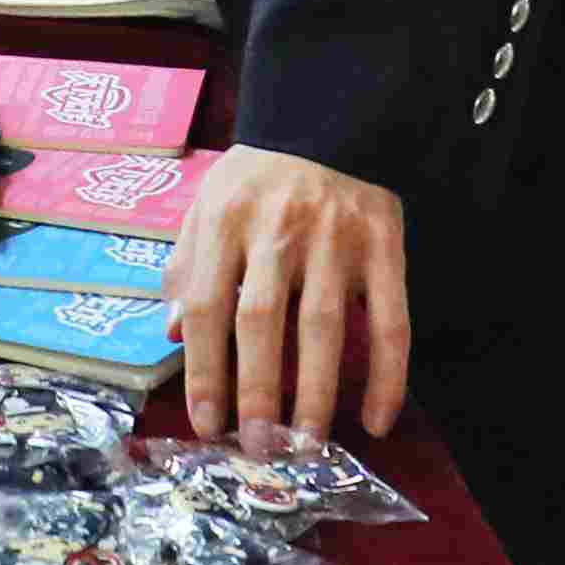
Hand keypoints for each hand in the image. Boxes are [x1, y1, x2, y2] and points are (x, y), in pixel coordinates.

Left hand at [162, 145, 411, 449]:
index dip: (205, 371)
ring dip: (316, 393)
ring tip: (307, 444)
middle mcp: (278, 230)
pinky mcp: (384, 246)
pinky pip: (390, 320)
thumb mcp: (208, 202)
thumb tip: (174, 332)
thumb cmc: (259, 175)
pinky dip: (388, 374)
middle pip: (261, 321)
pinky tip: (378, 419)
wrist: (330, 118)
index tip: (207, 423)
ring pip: (323, 326)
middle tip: (258, 447)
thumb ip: (187, 263)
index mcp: (226, 220)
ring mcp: (336, 238)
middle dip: (257, 392)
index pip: (208, 307)